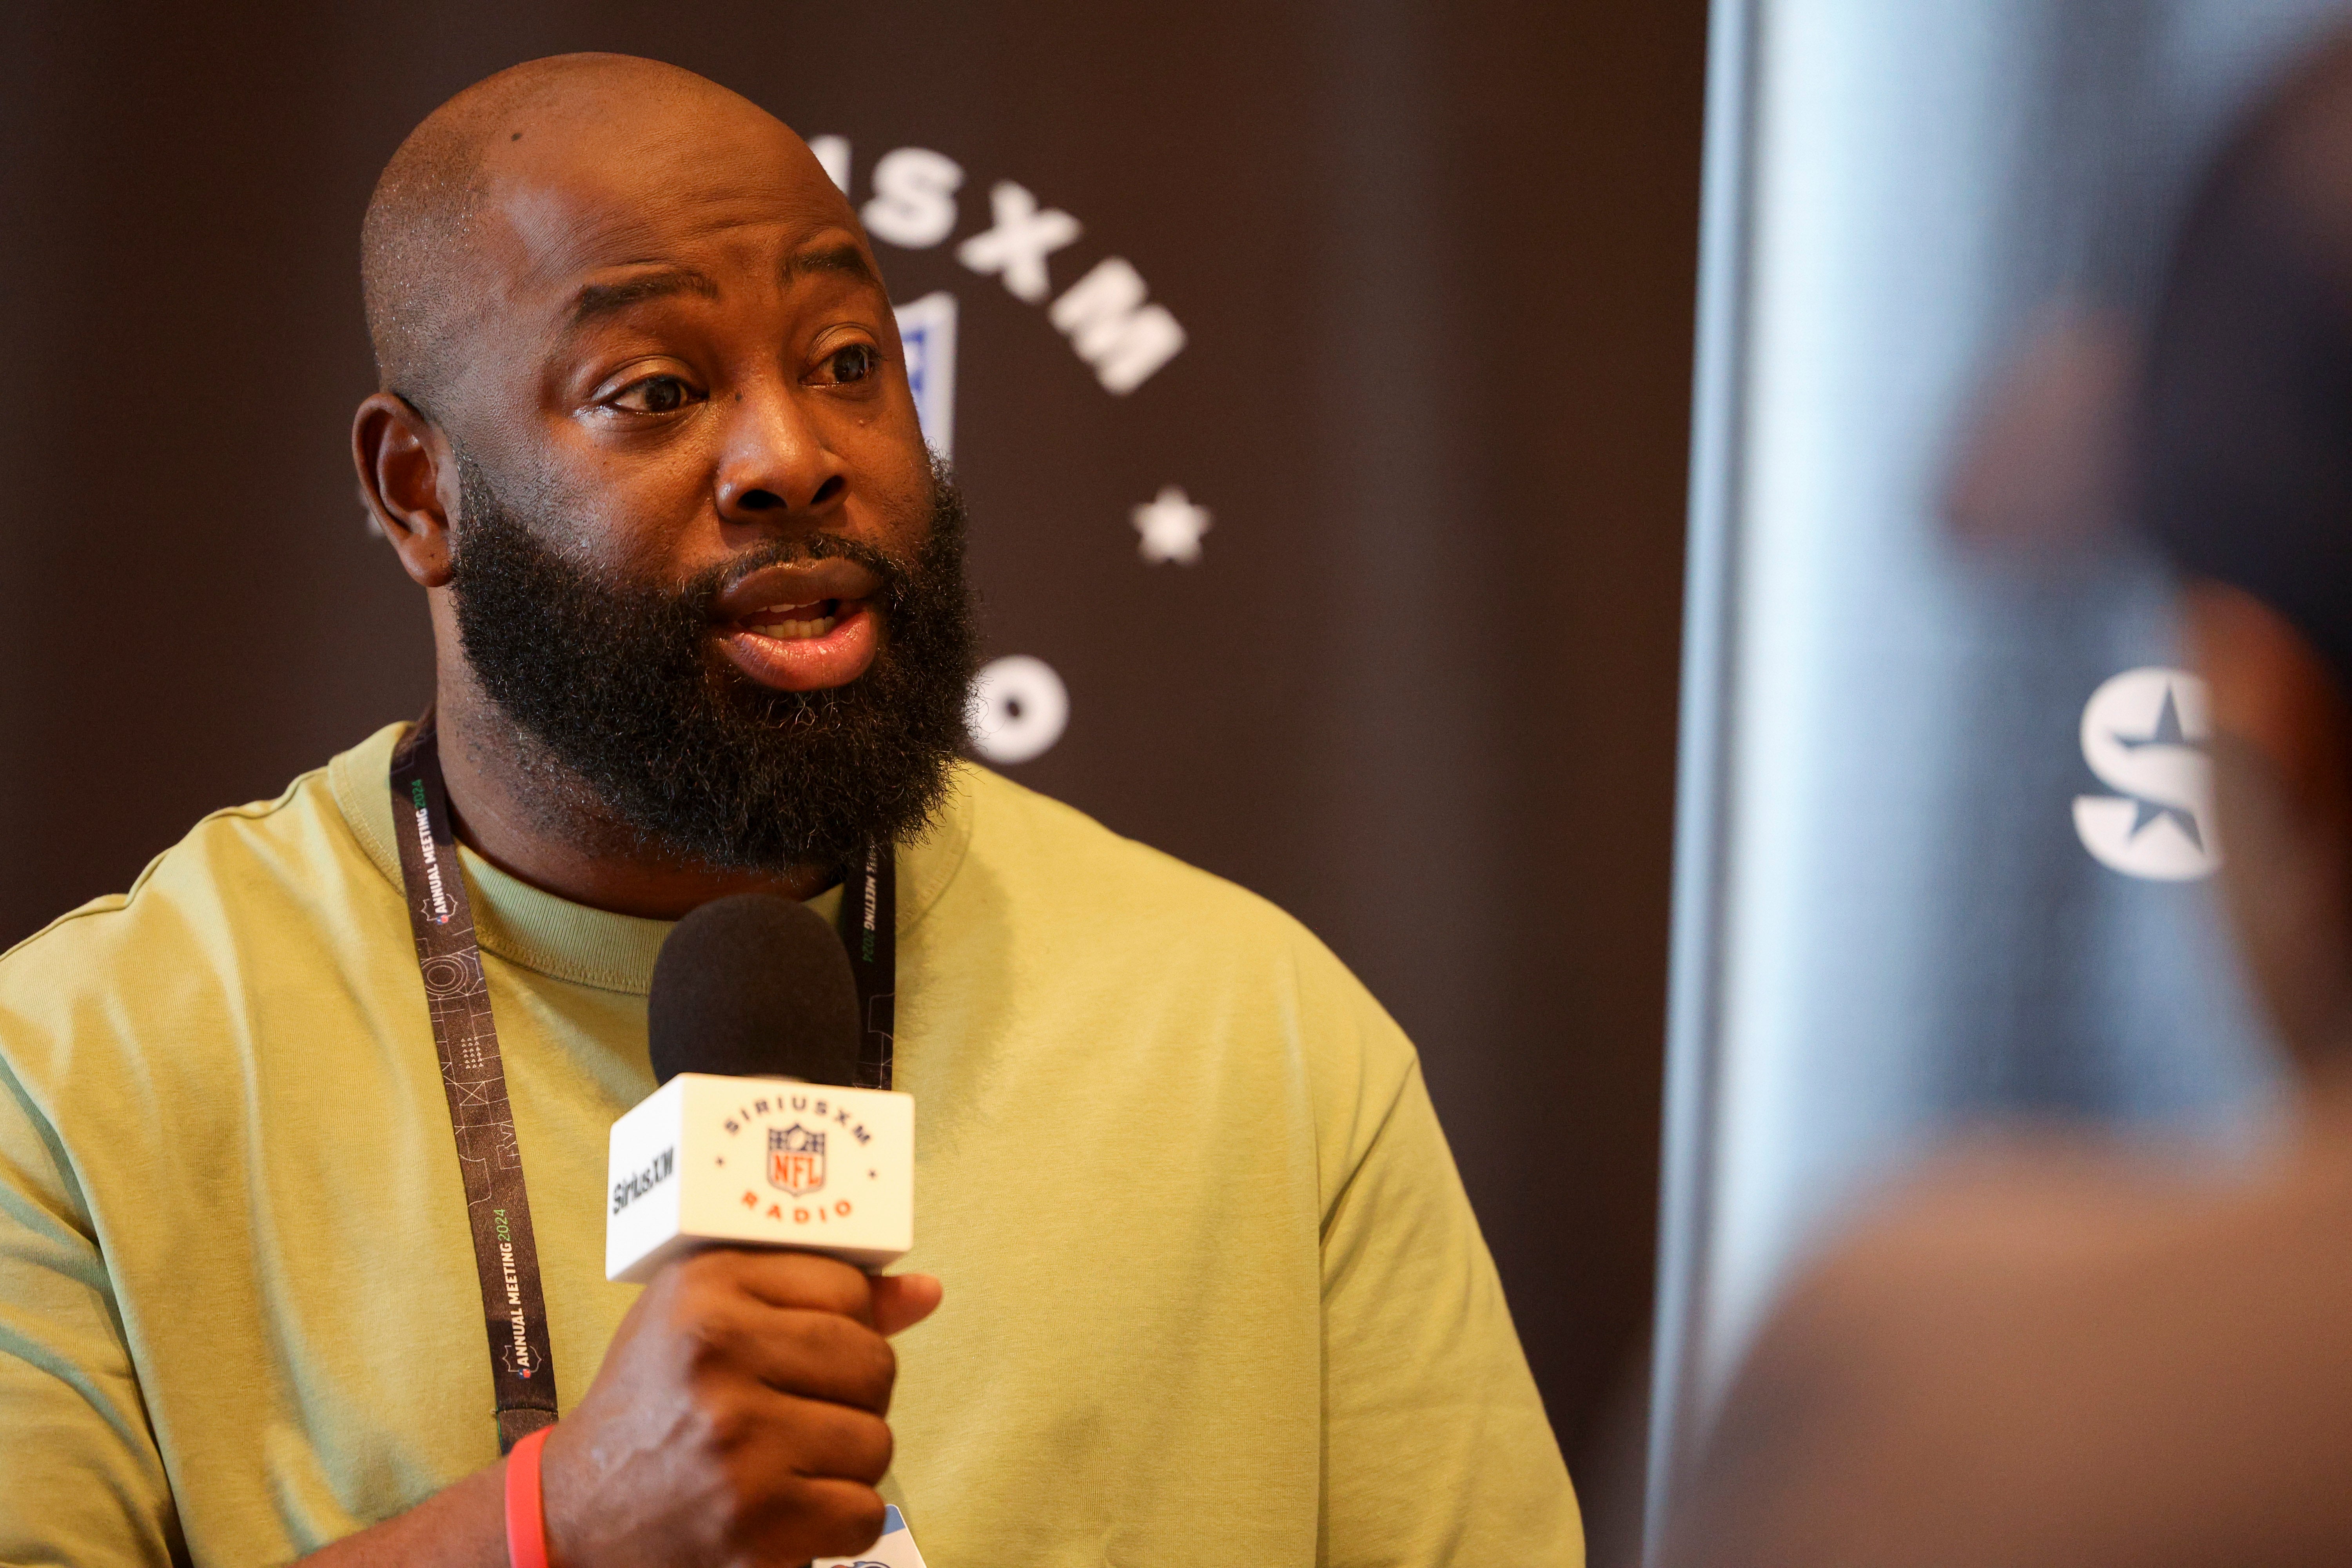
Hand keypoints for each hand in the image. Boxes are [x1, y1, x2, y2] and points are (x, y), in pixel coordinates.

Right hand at [538, 1250, 941, 1566]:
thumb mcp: (713, 1318)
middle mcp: (718, 1358)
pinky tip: (789, 1507)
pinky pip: (864, 1513)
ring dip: (845, 1460)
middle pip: (874, 1364)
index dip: (843, 1324)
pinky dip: (838, 1521)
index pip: (848, 1288)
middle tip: (796, 1411)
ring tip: (786, 1459)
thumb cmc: (658, 1402)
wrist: (577, 1515)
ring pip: (876, 1441)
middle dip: (852, 1394)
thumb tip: (926, 1292)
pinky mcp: (755, 1523)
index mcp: (706, 1290)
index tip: (802, 1350)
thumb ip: (822, 1297)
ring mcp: (738, 1444)